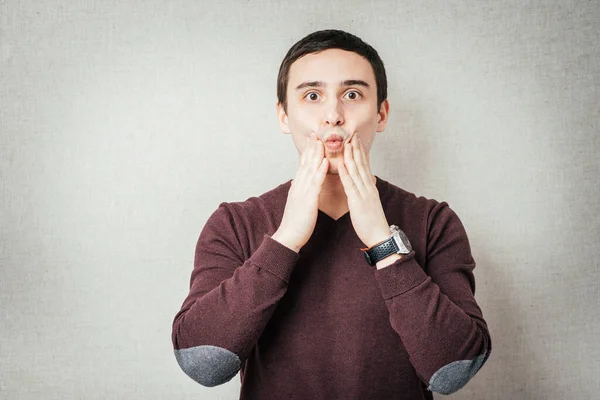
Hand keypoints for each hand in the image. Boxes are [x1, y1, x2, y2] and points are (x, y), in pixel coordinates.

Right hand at [271, 132, 328, 251]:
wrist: (288, 237)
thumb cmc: (294, 223)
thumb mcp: (295, 203)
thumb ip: (296, 190)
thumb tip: (295, 181)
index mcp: (298, 187)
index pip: (303, 165)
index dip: (307, 152)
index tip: (312, 140)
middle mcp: (299, 186)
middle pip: (305, 163)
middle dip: (311, 148)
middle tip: (315, 133)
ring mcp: (302, 192)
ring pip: (310, 169)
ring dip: (316, 154)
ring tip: (321, 141)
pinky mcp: (308, 200)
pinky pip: (315, 183)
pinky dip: (320, 171)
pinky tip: (325, 161)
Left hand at [337, 133, 390, 247]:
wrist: (379, 235)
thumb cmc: (373, 221)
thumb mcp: (371, 202)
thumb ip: (368, 190)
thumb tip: (368, 181)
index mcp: (369, 187)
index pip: (364, 165)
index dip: (360, 152)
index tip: (356, 140)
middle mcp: (368, 187)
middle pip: (361, 164)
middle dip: (356, 148)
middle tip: (352, 134)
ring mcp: (364, 193)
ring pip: (356, 171)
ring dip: (350, 156)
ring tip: (346, 143)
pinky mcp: (358, 201)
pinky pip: (351, 185)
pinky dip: (345, 173)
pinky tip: (341, 164)